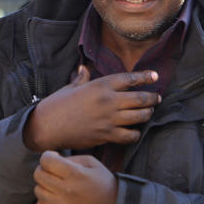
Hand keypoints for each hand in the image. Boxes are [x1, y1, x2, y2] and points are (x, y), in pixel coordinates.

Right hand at [23, 65, 159, 151]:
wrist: (47, 126)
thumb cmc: (57, 104)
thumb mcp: (71, 87)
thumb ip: (82, 78)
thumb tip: (84, 68)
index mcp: (100, 85)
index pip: (130, 79)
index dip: (145, 77)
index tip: (155, 76)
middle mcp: (108, 101)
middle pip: (140, 99)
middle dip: (152, 98)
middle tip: (156, 98)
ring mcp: (109, 119)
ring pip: (139, 117)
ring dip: (147, 114)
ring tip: (148, 112)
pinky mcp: (106, 135)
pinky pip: (129, 135)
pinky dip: (135, 133)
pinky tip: (134, 131)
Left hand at [34, 151, 116, 203]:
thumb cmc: (102, 182)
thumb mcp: (91, 163)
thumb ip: (70, 159)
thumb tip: (51, 160)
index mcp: (75, 175)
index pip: (47, 161)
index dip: (48, 156)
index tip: (54, 158)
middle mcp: (66, 191)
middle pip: (38, 175)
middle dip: (44, 169)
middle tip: (53, 171)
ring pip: (37, 190)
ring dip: (44, 185)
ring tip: (56, 185)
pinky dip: (44, 200)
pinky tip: (55, 197)